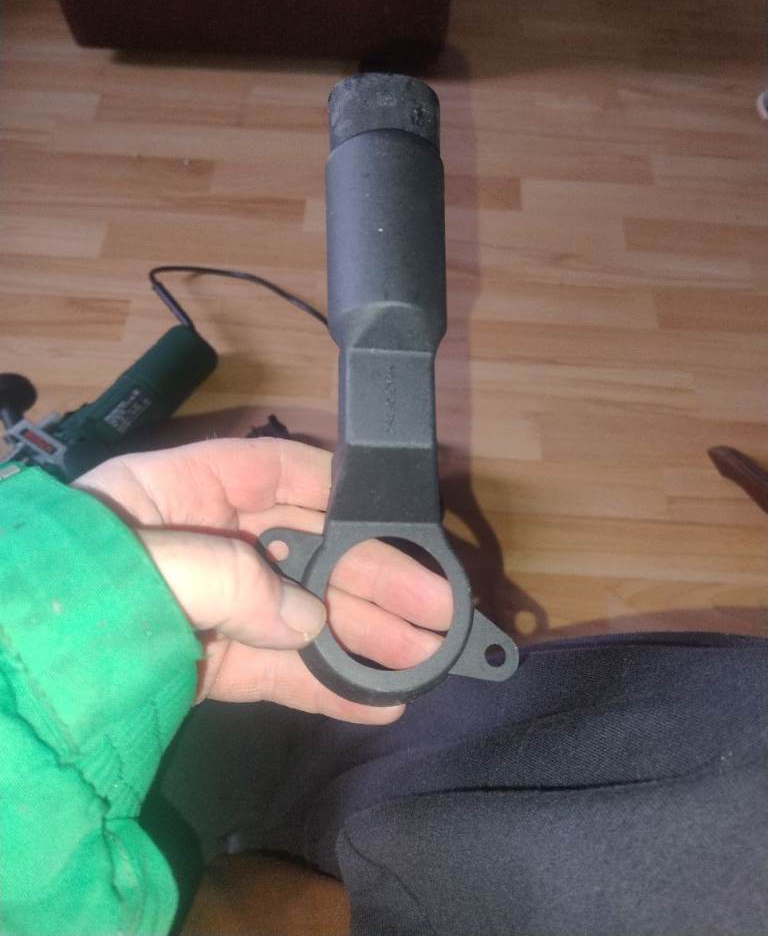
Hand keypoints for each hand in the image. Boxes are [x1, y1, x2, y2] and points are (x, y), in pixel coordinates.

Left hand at [75, 439, 451, 724]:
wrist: (10, 690)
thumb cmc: (68, 600)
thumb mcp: (147, 566)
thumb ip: (234, 579)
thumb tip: (308, 619)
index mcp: (181, 489)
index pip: (278, 471)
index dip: (345, 492)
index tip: (403, 520)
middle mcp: (205, 539)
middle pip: (309, 548)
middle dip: (376, 580)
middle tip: (440, 613)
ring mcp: (210, 605)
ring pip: (304, 612)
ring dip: (366, 636)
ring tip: (427, 661)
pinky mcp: (207, 664)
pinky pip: (278, 668)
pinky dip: (327, 682)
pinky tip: (378, 697)